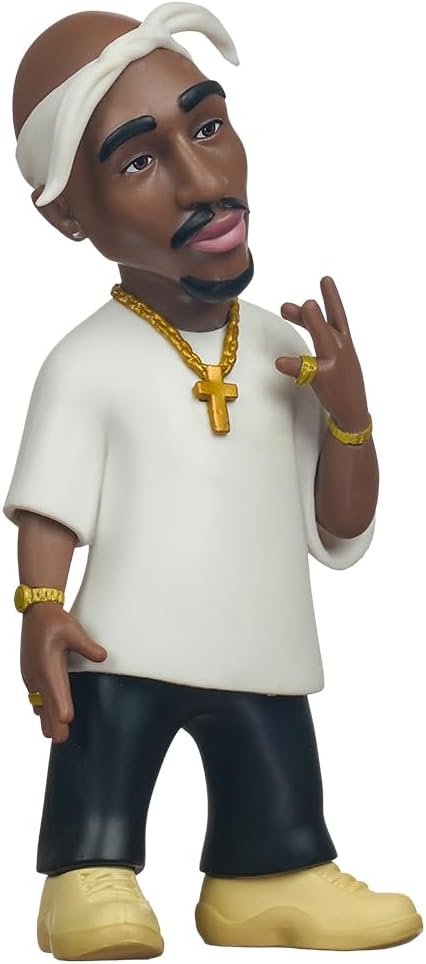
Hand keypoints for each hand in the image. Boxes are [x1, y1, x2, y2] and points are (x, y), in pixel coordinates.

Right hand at [21, 604, 106, 742]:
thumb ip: (88, 646)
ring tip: (53, 735)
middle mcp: (37, 673)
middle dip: (53, 722)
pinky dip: (40, 707)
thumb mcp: (74, 630)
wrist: (35, 612)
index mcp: (48, 665)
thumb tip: (103, 656)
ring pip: (38, 702)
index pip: (55, 689)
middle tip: (61, 740)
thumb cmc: (54, 621)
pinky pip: (34, 695)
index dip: (60, 705)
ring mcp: (31, 675)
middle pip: (45, 703)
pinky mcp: (29, 673)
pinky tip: (44, 716)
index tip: (66, 720)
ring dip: (45, 718)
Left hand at [276, 276, 369, 430]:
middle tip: (307, 301)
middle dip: (318, 312)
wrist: (353, 412)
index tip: (325, 279)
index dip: (332, 297)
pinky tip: (281, 362)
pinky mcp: (324, 379)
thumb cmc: (340, 381)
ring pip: (324, 339)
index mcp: (344, 342)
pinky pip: (307, 370)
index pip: (338, 315)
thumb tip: (288, 307)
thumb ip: (311, 329)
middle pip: (330, 324)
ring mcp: (334, 364)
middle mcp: (342, 349)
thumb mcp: (331, 354)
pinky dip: (293, 365)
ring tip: (290, 309)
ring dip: (312, 323)